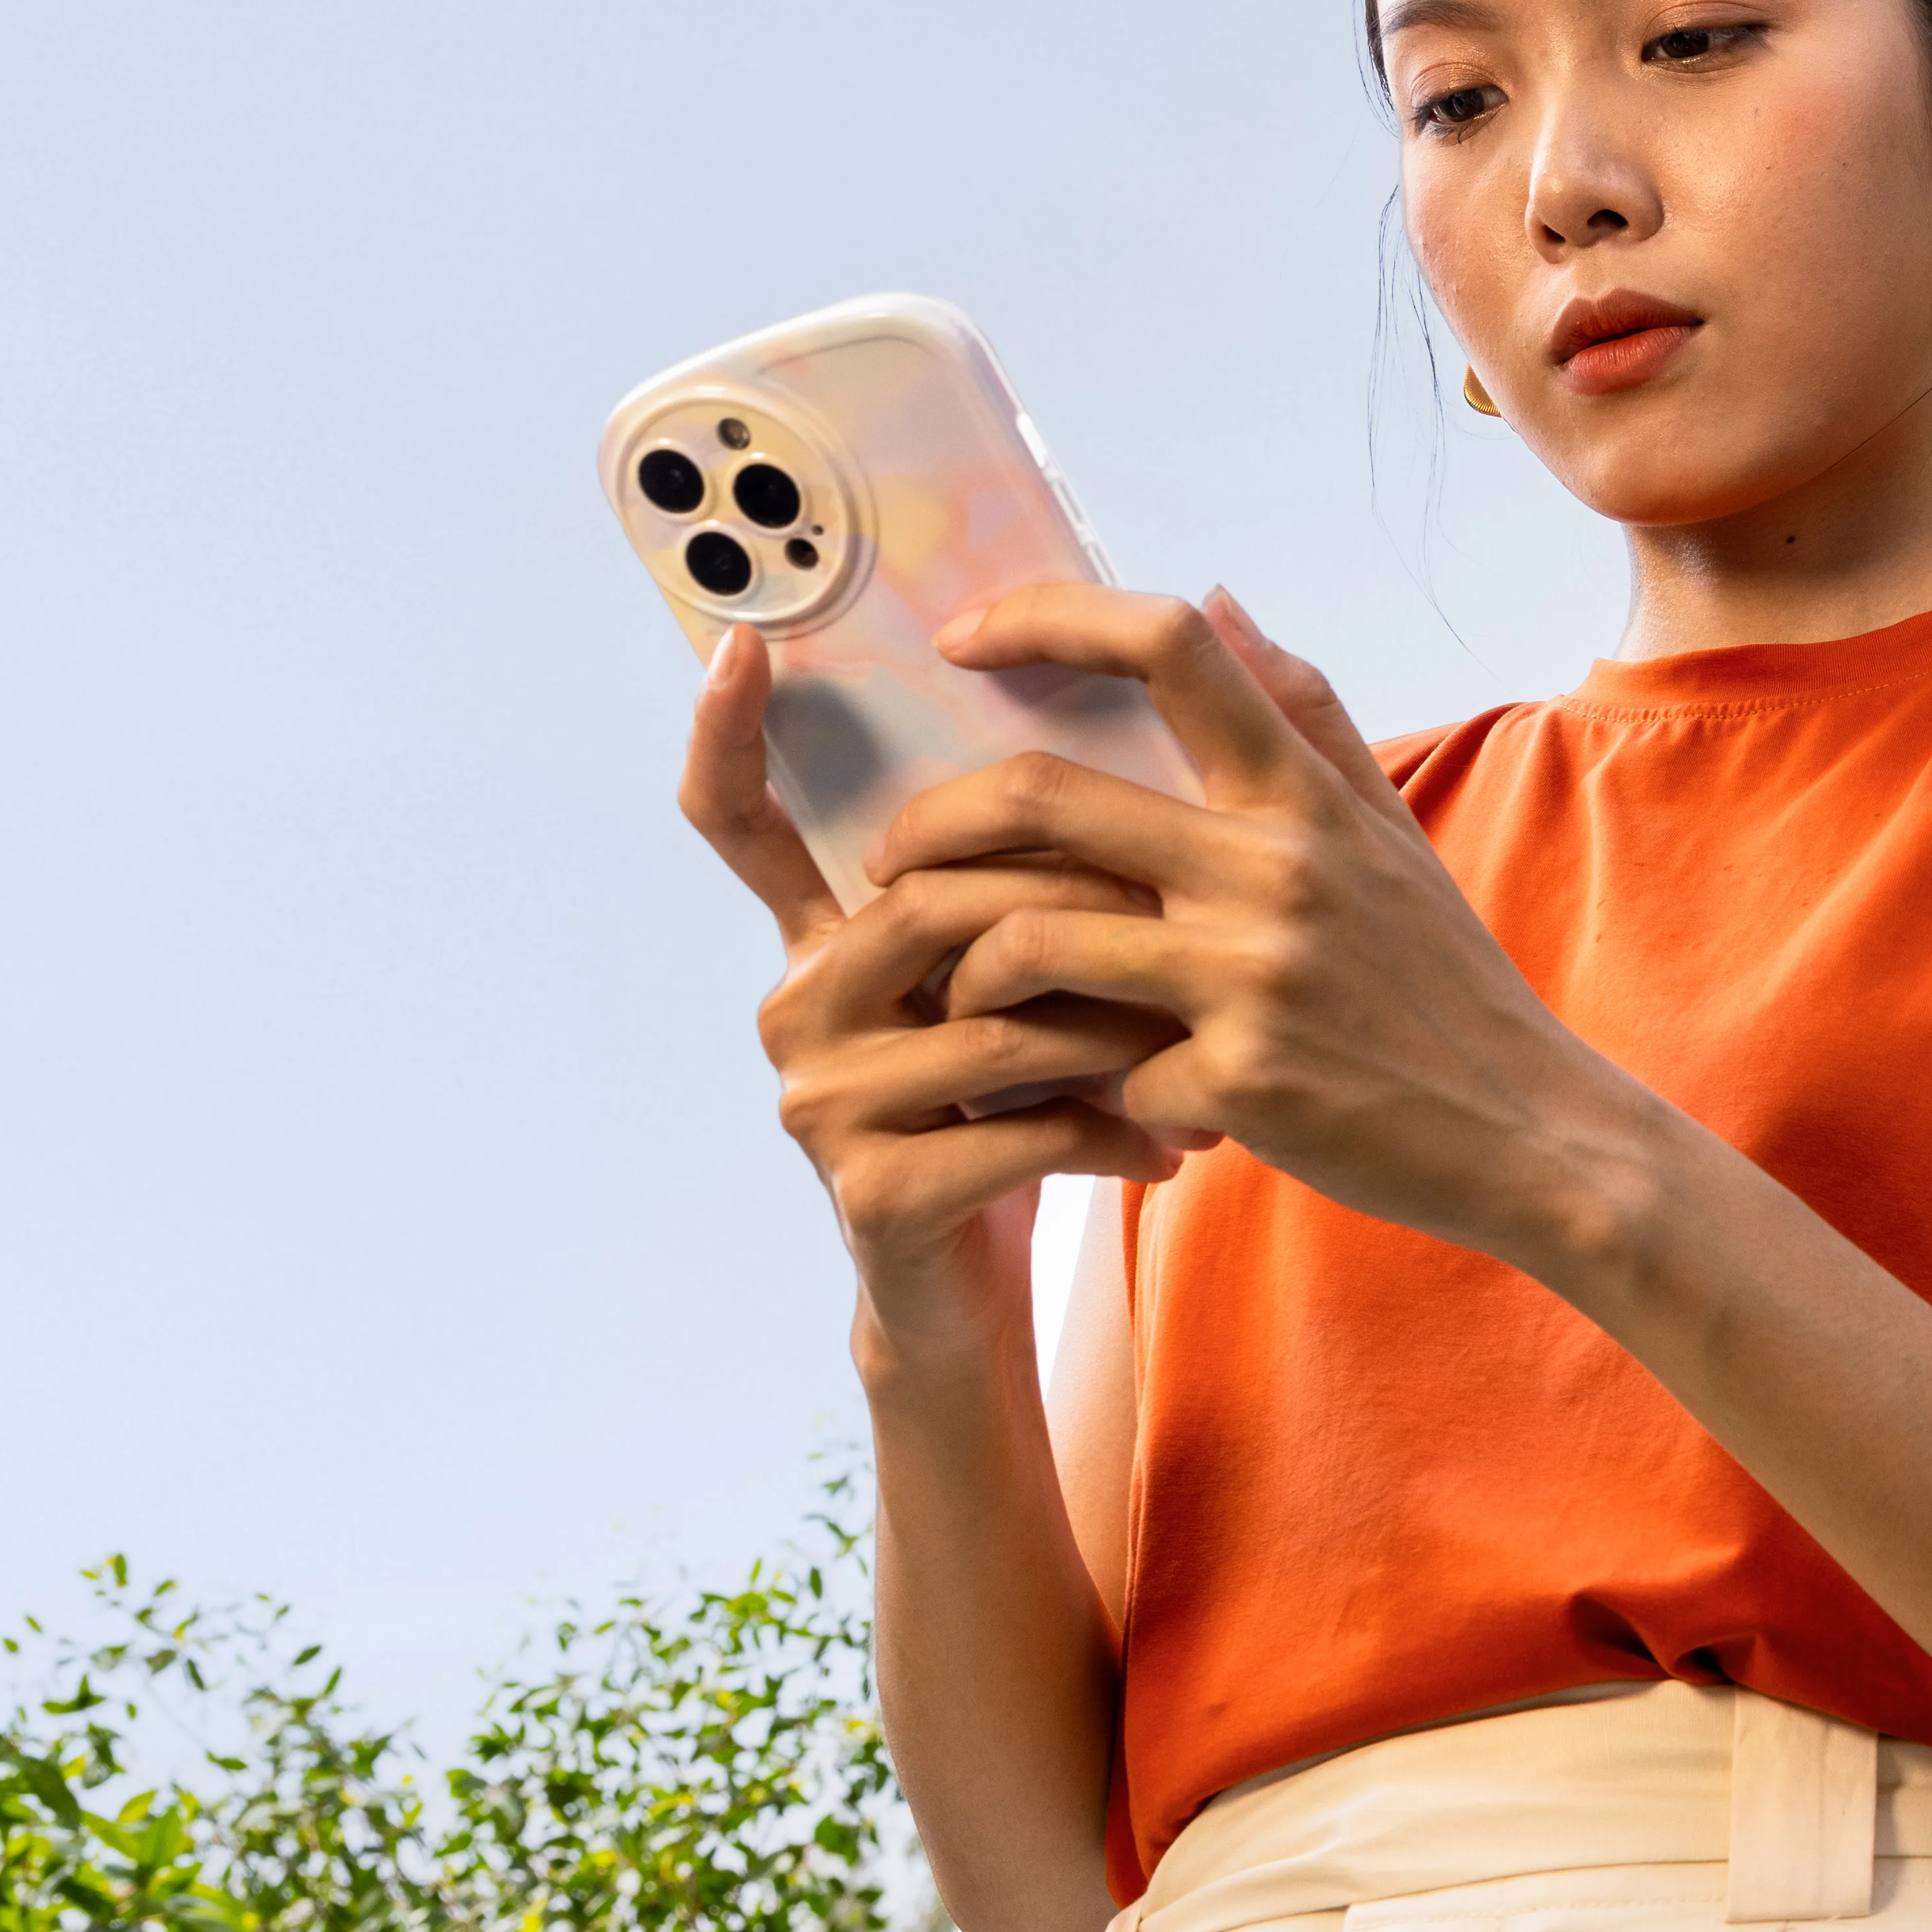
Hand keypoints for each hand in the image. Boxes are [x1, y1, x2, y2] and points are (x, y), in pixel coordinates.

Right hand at [679, 623, 1187, 1358]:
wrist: (977, 1291)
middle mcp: (795, 1004)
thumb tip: (1086, 707)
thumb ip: (1032, 874)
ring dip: (1124, 1031)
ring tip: (1206, 1054)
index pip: (738, 821)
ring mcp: (818, 1102)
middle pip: (936, 901)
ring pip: (998, 1017)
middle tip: (1188, 946)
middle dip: (1081, 912)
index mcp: (826, 939)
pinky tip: (1175, 1145)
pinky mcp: (870, 1191)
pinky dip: (1117, 1130)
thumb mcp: (1022, 983)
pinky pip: (1018, 1128)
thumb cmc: (1018, 1108)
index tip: (743, 641)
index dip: (725, 733)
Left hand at [877, 585, 1676, 1274]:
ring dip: (964, 967)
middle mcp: (1276, 869)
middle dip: (930, 824)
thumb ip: (1301, 714)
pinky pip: (1099, 1071)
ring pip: (1030, 942)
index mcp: (1303, 796)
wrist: (1531, 1135)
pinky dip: (1069, 1086)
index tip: (968, 634)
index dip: (1049, 616)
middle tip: (891, 858)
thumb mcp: (1386, 835)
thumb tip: (1220, 602)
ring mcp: (1253, 980)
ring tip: (952, 988)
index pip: (1171, 643)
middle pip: (1043, 798)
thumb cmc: (1443, 984)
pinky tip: (1065, 1103)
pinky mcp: (1240, 1086)